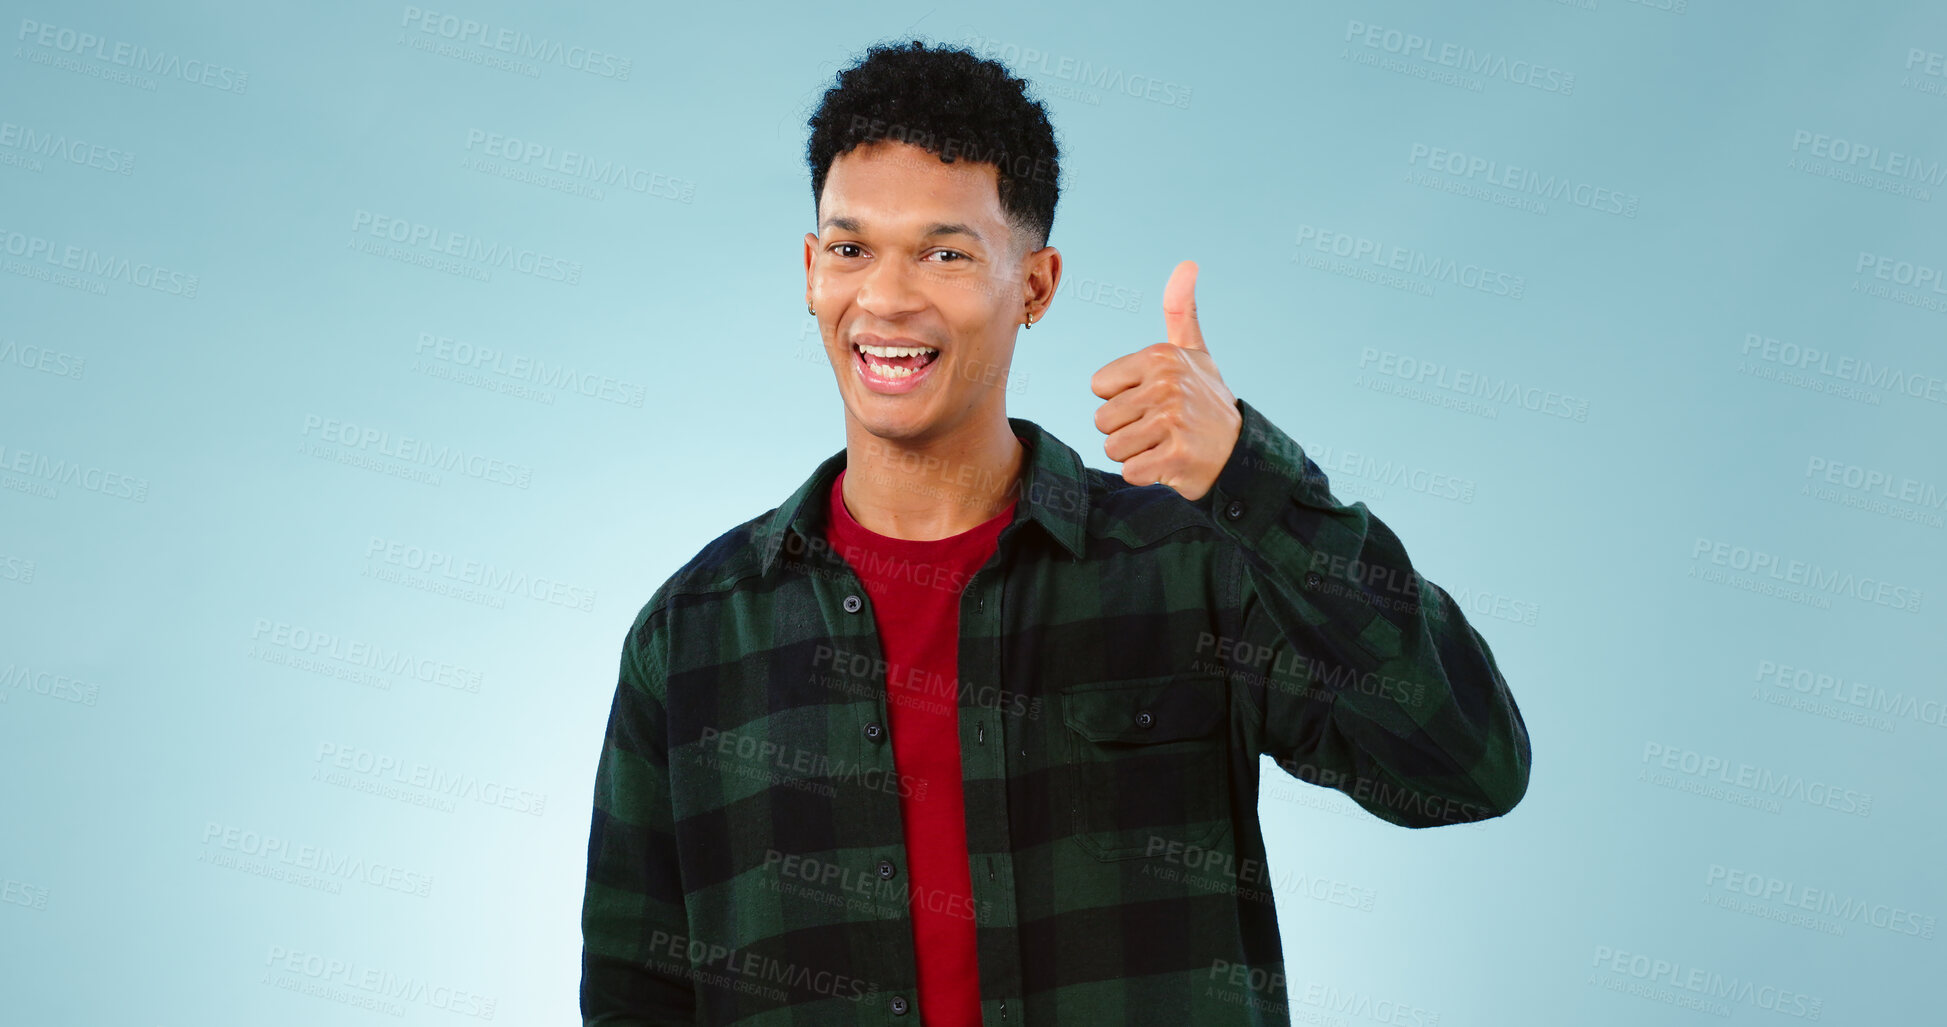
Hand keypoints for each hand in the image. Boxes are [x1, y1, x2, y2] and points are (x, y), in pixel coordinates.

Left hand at [1090, 260, 1242, 501]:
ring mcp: (1172, 420)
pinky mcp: (1175, 456)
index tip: (1153, 401)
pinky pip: (1131, 471)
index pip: (1098, 387)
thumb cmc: (1208, 401)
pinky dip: (1147, 475)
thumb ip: (1181, 310)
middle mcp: (1166, 384)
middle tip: (1161, 428)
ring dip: (1135, 454)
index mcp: (1160, 356)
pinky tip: (1171, 463)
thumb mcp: (1194, 352)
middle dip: (1126, 431)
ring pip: (1113, 448)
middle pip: (1102, 420)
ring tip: (1165, 444)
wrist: (1242, 451)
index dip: (1121, 400)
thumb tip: (1188, 264)